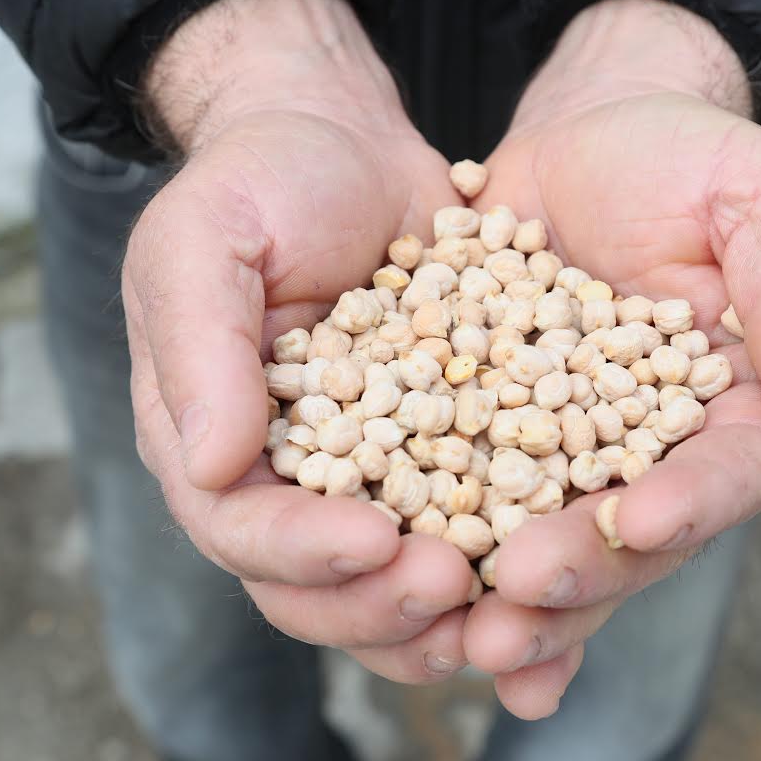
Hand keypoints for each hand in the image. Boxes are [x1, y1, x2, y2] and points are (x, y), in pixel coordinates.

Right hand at [122, 0, 473, 681]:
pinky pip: (470, 526)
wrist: (344, 144)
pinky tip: (559, 581)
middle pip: (319, 589)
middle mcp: (286, 480)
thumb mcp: (206, 241)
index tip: (375, 541)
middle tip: (454, 588)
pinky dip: (507, 568)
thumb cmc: (262, 182)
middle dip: (382, 603)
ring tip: (511, 615)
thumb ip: (201, 349)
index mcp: (213, 441)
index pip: (243, 528)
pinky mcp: (441, 457)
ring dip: (448, 617)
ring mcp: (367, 477)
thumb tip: (211, 467)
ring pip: (394, 584)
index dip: (304, 551)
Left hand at [462, 0, 760, 717]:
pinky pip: (474, 505)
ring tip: (470, 637)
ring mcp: (576, 458)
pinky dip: (452, 557)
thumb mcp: (755, 197)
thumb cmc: (685, 157)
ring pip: (552, 543)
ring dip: (516, 601)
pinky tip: (416, 610)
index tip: (635, 521)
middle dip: (579, 575)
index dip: (687, 504)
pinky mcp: (498, 441)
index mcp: (742, 410)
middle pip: (629, 537)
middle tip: (518, 606)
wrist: (587, 139)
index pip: (727, 471)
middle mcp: (662, 455)